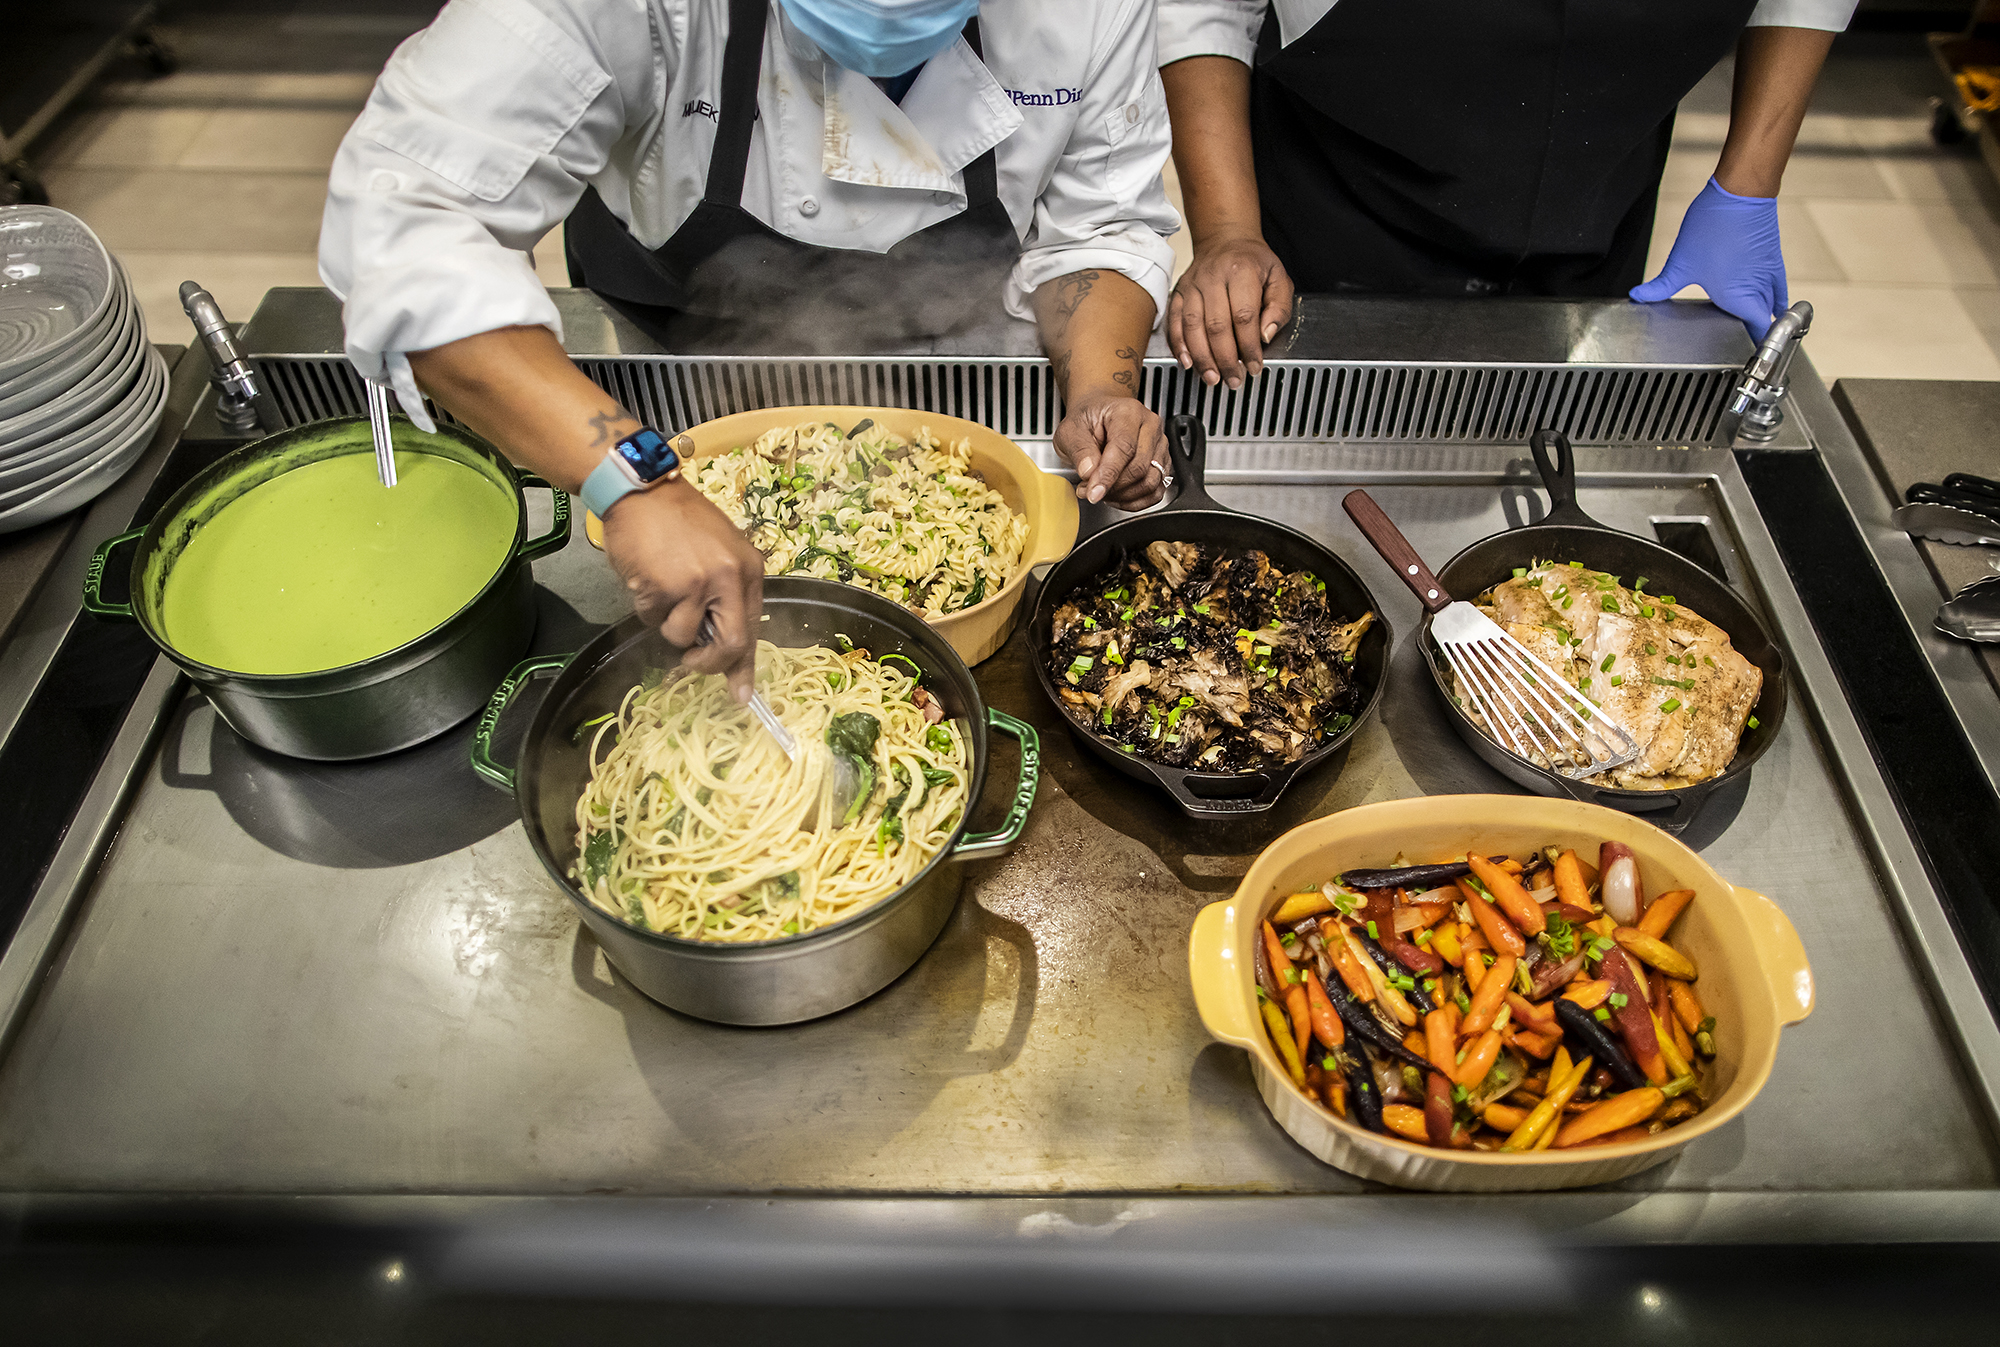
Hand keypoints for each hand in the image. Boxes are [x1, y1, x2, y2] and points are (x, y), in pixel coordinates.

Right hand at [601, 480, 765, 701]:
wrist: (642, 490)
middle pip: (730, 645)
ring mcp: (696, 583)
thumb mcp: (719, 550)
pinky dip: (646, 607)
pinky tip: (646, 576)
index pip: (752, 628)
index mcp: (748, 569)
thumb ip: (726, 594)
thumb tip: (726, 647)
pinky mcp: (663, 587)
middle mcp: (728, 577)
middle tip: (692, 662)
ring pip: (682, 635)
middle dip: (708, 663)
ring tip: (662, 589)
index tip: (741, 695)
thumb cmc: (679, 520)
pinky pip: (652, 619)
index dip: (743, 666)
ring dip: (667, 623)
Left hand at [1056, 389, 1168, 510]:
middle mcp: (1150, 427)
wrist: (1098, 416)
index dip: (1109, 474)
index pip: (1124, 448)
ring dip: (1123, 496)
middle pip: (1140, 468)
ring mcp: (1159, 446)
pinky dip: (1135, 502)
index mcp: (1128, 413)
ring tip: (1101, 491)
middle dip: (1113, 487)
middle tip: (1088, 490)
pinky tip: (1117, 497)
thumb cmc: (1087, 420)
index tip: (1094, 492)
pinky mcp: (1163, 463)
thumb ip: (1079, 451)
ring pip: (1150, 482)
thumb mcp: (1070, 430)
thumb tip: (1089, 473)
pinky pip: (1156, 492)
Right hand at [1167, 234, 1293, 388]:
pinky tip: (1187, 362)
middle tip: (1234, 379)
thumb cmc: (1253, 262)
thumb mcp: (1279, 278)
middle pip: (1216, 325)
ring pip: (1193, 327)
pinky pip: (1174, 322)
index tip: (1254, 366)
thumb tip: (1265, 336)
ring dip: (1202, 357)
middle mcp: (1213, 277)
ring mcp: (1192, 285)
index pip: (1244, 316)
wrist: (1225, 240)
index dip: (1249, 346)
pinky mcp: (1178, 293)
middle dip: (1225, 359)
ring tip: (1212, 378)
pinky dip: (1179, 345)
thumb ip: (1279, 308)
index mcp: (1242, 271)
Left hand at [1630, 178, 1786, 337]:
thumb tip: (1639, 297)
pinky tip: (1768, 301)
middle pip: (1764, 320)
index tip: (1747, 355)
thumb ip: (1660, 287)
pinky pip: (1778, 287)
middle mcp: (1757, 288)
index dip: (1754, 344)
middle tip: (1745, 344)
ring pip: (1773, 304)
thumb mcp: (1679, 263)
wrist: (1740, 194)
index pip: (1757, 329)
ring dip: (1766, 316)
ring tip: (1755, 327)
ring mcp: (1768, 273)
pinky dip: (1774, 298)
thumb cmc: (1713, 226)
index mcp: (1737, 296)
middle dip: (1756, 333)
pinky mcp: (1772, 258)